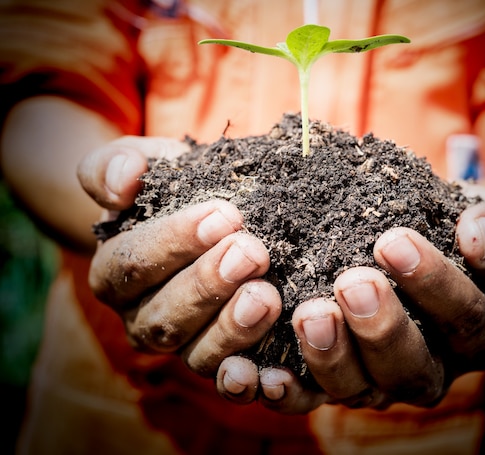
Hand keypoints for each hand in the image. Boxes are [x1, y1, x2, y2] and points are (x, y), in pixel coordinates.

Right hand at [78, 136, 282, 379]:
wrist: (211, 215)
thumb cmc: (176, 188)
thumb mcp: (149, 165)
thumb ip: (118, 166)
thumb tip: (122, 181)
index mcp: (117, 275)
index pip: (133, 265)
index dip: (175, 242)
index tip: (224, 214)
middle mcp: (143, 320)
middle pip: (165, 317)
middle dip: (208, 285)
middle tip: (252, 251)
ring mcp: (184, 347)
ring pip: (198, 355)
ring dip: (233, 329)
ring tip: (268, 296)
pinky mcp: (223, 362)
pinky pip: (230, 385)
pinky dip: (248, 383)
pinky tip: (273, 372)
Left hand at [240, 184, 484, 412]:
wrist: (415, 245)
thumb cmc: (448, 230)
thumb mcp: (481, 217)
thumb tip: (480, 237)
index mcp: (472, 334)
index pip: (463, 317)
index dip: (434, 284)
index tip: (394, 240)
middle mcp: (429, 369)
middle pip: (411, 367)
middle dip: (380, 328)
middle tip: (351, 283)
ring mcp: (378, 383)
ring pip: (358, 388)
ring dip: (330, 357)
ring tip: (308, 313)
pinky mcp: (332, 385)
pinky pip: (309, 399)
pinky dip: (287, 391)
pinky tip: (261, 371)